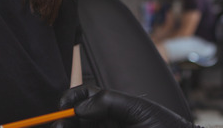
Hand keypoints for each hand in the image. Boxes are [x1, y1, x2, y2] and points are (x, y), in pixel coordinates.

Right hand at [53, 84, 198, 127]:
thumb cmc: (163, 127)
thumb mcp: (139, 110)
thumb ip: (109, 102)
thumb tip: (80, 107)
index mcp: (110, 107)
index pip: (83, 97)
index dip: (70, 100)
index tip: (62, 107)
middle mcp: (104, 122)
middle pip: (74, 119)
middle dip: (62, 120)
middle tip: (58, 126)